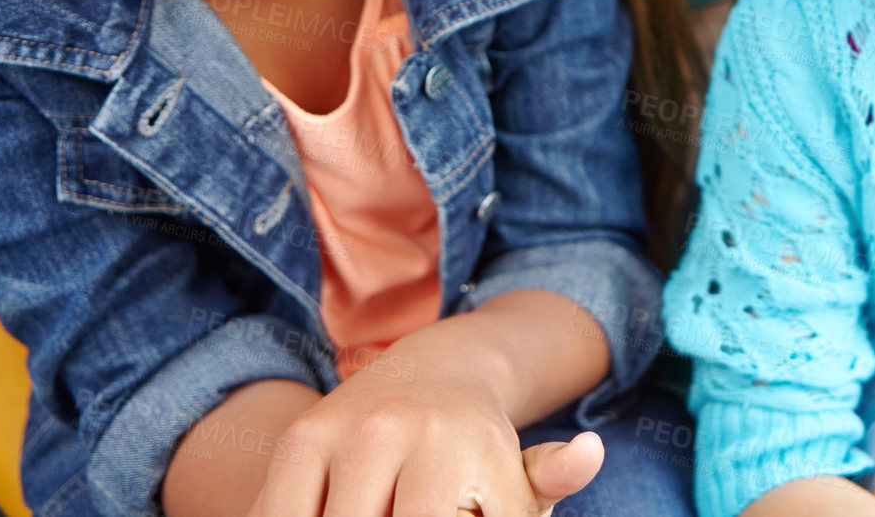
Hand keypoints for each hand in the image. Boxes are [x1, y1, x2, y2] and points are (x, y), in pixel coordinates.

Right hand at [245, 324, 603, 516]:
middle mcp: (398, 430)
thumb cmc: (480, 450)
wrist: (431, 372)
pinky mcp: (300, 439)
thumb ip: (552, 476)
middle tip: (411, 513)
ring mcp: (344, 432)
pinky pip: (284, 515)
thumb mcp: (521, 471)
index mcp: (461, 444)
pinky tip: (335, 514)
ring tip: (378, 510)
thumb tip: (590, 451)